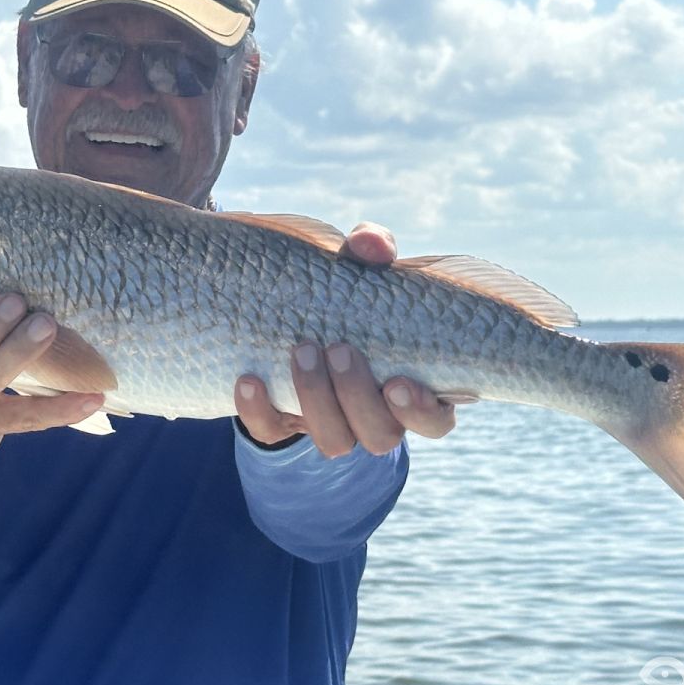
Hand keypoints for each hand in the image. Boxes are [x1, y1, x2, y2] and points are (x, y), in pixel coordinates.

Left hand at [234, 221, 458, 456]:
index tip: (399, 382)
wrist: (286, 313)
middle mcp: (375, 416)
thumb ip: (371, 250)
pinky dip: (258, 411)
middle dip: (357, 395)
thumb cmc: (345, 295)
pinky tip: (248, 380)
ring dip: (317, 399)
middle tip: (338, 349)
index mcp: (411, 386)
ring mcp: (330, 424)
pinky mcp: (282, 424)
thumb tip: (370, 243)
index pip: (434, 420)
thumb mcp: (361, 269)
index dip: (421, 411)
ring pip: (334, 441)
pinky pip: (272, 434)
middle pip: (380, 435)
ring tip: (302, 350)